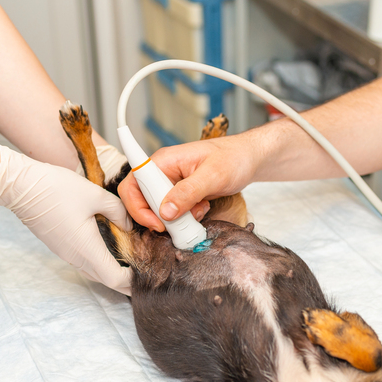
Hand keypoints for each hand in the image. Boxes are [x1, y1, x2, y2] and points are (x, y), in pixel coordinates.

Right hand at [0, 145, 132, 294]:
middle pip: (106, 280)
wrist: (21, 187)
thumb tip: (128, 224)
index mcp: (87, 249)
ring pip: (94, 272)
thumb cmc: (56, 189)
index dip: (134, 280)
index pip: (115, 280)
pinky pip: (84, 262)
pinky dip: (100, 261)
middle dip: (127, 279)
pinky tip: (109, 248)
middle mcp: (76, 257)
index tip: (147, 271)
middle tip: (144, 269)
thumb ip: (118, 211)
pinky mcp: (60, 246)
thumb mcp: (95, 195)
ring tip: (130, 260)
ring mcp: (66, 254)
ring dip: (112, 270)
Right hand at [118, 134, 257, 231]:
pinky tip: (201, 209)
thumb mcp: (212, 176)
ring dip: (176, 219)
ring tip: (197, 212)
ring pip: (158, 210)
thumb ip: (188, 193)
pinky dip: (185, 218)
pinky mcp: (180, 195)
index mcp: (163, 161)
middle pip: (142, 201)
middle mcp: (162, 173)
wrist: (249, 159)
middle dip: (160, 217)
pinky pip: (173, 213)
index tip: (157, 222)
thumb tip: (166, 212)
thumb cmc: (233, 158)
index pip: (132, 184)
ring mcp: (170, 184)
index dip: (137, 207)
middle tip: (181, 224)